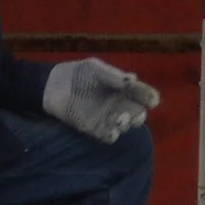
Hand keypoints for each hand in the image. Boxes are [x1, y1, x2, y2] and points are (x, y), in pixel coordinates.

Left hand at [41, 58, 161, 143]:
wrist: (52, 85)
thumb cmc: (77, 73)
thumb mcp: (94, 69)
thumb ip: (112, 75)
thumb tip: (132, 80)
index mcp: (124, 89)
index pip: (142, 94)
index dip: (149, 97)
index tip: (151, 99)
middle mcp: (119, 104)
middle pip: (138, 113)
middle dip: (139, 115)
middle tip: (135, 113)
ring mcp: (108, 118)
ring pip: (124, 126)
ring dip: (125, 124)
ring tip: (120, 119)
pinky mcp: (95, 129)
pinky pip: (108, 136)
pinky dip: (112, 135)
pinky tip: (111, 132)